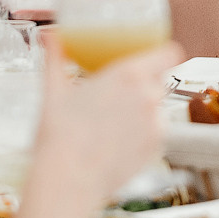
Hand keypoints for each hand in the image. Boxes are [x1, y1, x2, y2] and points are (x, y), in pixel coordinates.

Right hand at [30, 33, 183, 203]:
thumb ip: (55, 58)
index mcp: (130, 74)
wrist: (67, 180)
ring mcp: (157, 124)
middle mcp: (149, 96)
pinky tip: (118, 142)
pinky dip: (142, 135)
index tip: (152, 57)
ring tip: (114, 123)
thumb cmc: (59, 135)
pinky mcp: (157, 149)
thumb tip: (49, 36)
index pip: (169, 53)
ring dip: (143, 111)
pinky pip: (155, 133)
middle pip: (160, 80)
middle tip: (121, 94)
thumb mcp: (54, 90)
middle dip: (145, 84)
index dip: (163, 54)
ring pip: (158, 109)